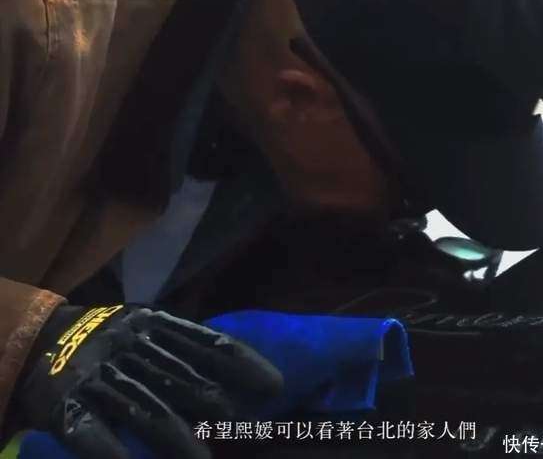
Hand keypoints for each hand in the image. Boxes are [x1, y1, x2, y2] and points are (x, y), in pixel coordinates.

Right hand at [16, 304, 282, 458]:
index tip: (274, 387)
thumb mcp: (147, 326)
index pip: (208, 344)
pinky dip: (116, 454)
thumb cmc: (110, 336)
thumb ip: (184, 344)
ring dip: (178, 440)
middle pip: (183, 380)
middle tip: (247, 428)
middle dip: (218, 406)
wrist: (41, 337)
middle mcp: (129, 346)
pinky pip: (94, 434)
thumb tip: (235, 372)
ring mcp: (98, 376)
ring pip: (147, 412)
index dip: (242, 366)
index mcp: (153, 324)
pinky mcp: (68, 406)